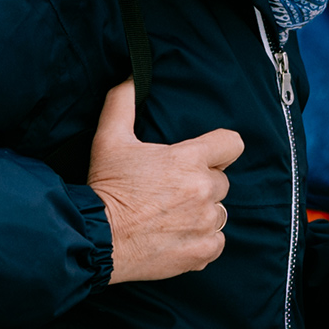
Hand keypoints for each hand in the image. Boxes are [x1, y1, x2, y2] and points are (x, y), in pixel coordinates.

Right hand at [88, 80, 242, 284]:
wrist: (96, 239)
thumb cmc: (105, 187)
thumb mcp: (109, 139)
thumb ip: (122, 102)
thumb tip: (131, 77)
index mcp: (189, 160)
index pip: (232, 143)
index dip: (220, 148)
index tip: (205, 157)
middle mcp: (203, 190)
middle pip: (222, 181)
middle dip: (202, 183)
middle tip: (172, 190)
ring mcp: (205, 223)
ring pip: (219, 212)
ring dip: (202, 213)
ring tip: (172, 215)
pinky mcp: (202, 251)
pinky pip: (216, 242)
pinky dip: (201, 240)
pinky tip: (177, 237)